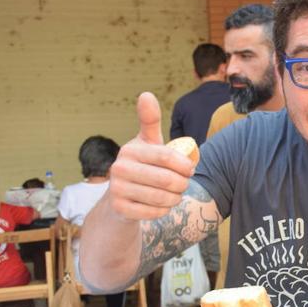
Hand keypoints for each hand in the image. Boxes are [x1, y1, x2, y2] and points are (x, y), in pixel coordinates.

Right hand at [107, 93, 195, 220]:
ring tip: (174, 194)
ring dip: (175, 198)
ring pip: (163, 198)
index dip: (185, 165)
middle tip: (183, 185)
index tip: (190, 169)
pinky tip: (160, 206)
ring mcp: (117, 189)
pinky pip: (154, 213)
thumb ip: (150, 121)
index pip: (167, 157)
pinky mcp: (119, 209)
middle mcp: (119, 168)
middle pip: (167, 180)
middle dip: (182, 184)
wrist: (120, 199)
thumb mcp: (147, 143)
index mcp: (130, 149)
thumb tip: (146, 94)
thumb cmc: (142, 166)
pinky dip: (164, 211)